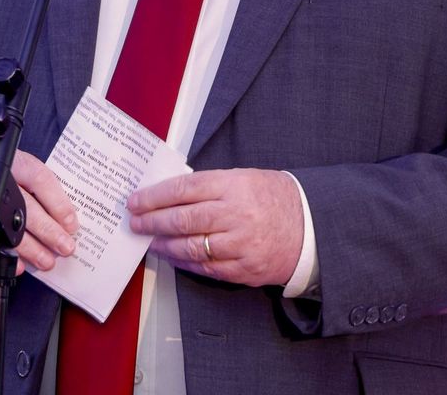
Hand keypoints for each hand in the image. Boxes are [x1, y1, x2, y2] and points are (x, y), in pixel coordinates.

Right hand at [0, 151, 77, 274]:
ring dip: (31, 248)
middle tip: (65, 247)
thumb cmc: (11, 177)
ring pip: (9, 226)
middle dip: (48, 230)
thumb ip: (46, 193)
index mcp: (18, 163)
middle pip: (26, 206)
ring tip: (47, 260)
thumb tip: (68, 224)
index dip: (58, 203)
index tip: (71, 224)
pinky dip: (7, 256)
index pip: (40, 179)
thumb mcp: (28, 173)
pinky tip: (20, 265)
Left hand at [127, 168, 301, 286]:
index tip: (135, 201)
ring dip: (165, 245)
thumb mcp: (244, 178)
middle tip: (134, 223)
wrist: (312, 227)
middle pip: (182, 219)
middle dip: (152, 222)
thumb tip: (169, 194)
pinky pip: (207, 267)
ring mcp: (241, 244)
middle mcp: (236, 215)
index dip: (154, 196)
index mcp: (234, 186)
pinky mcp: (245, 268)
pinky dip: (186, 263)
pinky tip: (174, 256)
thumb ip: (210, 186)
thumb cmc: (273, 197)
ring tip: (150, 241)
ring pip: (191, 246)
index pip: (184, 189)